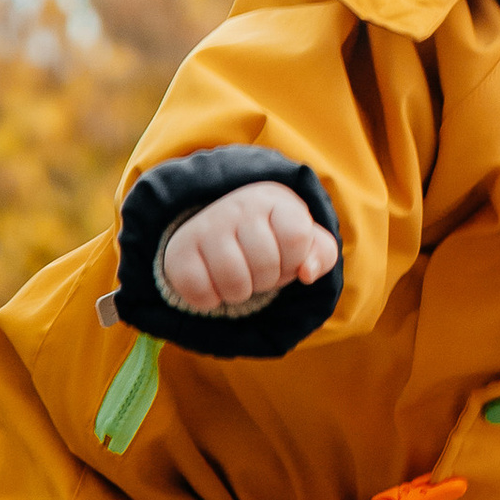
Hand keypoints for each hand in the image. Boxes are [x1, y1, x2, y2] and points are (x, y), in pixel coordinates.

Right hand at [158, 180, 337, 312]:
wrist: (216, 228)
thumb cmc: (271, 238)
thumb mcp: (304, 240)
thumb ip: (321, 254)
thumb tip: (308, 273)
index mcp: (272, 199)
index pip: (297, 236)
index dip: (295, 259)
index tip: (285, 254)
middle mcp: (236, 206)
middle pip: (267, 265)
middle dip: (268, 279)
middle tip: (259, 268)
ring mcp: (205, 227)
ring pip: (235, 283)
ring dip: (242, 292)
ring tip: (239, 277)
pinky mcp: (179, 253)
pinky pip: (201, 294)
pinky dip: (211, 300)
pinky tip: (214, 282)